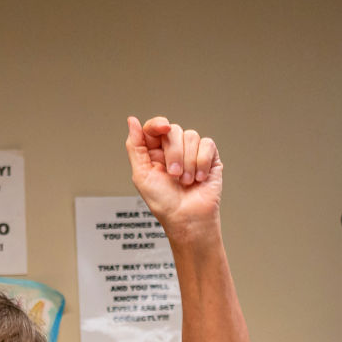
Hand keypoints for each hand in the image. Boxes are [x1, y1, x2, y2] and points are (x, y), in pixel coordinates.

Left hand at [125, 116, 221, 240]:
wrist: (188, 219)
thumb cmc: (164, 203)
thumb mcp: (141, 175)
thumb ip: (135, 146)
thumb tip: (132, 121)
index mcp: (154, 152)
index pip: (155, 127)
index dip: (158, 124)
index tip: (163, 129)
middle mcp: (173, 150)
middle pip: (174, 130)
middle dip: (174, 153)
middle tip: (174, 175)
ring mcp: (192, 152)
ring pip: (192, 136)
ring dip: (188, 162)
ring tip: (186, 181)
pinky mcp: (210, 157)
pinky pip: (207, 145)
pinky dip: (202, 163)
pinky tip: (199, 178)